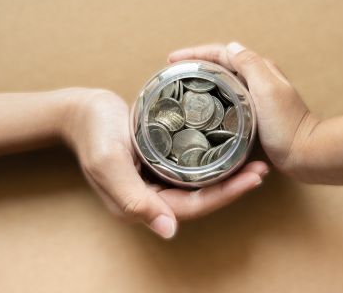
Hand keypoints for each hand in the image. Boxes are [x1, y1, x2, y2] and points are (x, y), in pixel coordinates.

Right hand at [60, 89, 268, 238]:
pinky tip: (229, 152)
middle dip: (233, 187)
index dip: (225, 196)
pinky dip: (212, 163)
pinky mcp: (159, 165)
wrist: (82, 112)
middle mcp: (153, 197)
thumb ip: (133, 199)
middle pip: (201, 199)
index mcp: (141, 204)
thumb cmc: (94, 133)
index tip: (253, 178)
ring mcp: (157, 181)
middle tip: (261, 169)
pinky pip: (191, 170)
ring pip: (199, 186)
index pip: (192, 207)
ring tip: (253, 161)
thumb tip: (168, 231)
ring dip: (227, 175)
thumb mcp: (109, 164)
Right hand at [168, 43, 319, 178]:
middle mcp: (257, 80)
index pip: (222, 53)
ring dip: (202, 79)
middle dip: (195, 63)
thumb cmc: (288, 125)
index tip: (172, 59)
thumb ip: (251, 65)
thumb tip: (231, 46)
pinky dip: (211, 97)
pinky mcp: (253, 114)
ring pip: (223, 81)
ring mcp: (255, 97)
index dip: (195, 53)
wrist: (305, 154)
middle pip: (220, 64)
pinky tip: (201, 108)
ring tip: (181, 86)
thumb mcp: (268, 89)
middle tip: (173, 72)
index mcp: (259, 69)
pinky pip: (227, 99)